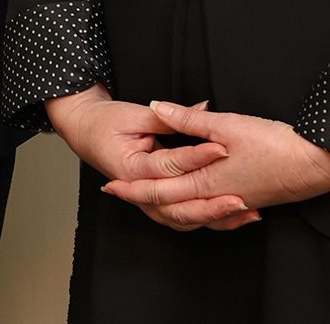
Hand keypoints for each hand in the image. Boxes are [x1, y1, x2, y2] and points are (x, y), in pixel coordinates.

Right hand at [43, 88, 255, 231]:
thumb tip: (202, 109)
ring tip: (244, 213)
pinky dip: (208, 220)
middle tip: (241, 197)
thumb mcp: (134, 114)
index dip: (197, 156)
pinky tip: (233, 217)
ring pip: (183, 220)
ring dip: (214, 219)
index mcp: (131, 169)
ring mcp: (147, 203)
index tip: (222, 148)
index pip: (170, 165)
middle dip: (212, 205)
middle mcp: (139, 192)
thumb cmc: (105, 122)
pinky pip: (184, 219)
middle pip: (178, 207)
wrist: (86, 133)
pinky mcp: (156, 205)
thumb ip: (169, 117)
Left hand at [102, 101, 329, 230]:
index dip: (133, 188)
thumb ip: (188, 120)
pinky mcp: (249, 198)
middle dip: (143, 199)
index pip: (159, 190)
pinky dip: (199, 209)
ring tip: (151, 196)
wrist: (318, 165)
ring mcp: (234, 201)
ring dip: (169, 205)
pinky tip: (200, 200)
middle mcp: (217, 198)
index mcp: (206, 182)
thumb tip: (156, 107)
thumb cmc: (274, 145)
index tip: (109, 186)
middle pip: (171, 205)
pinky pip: (214, 211)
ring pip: (192, 210)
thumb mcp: (226, 125)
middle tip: (119, 192)